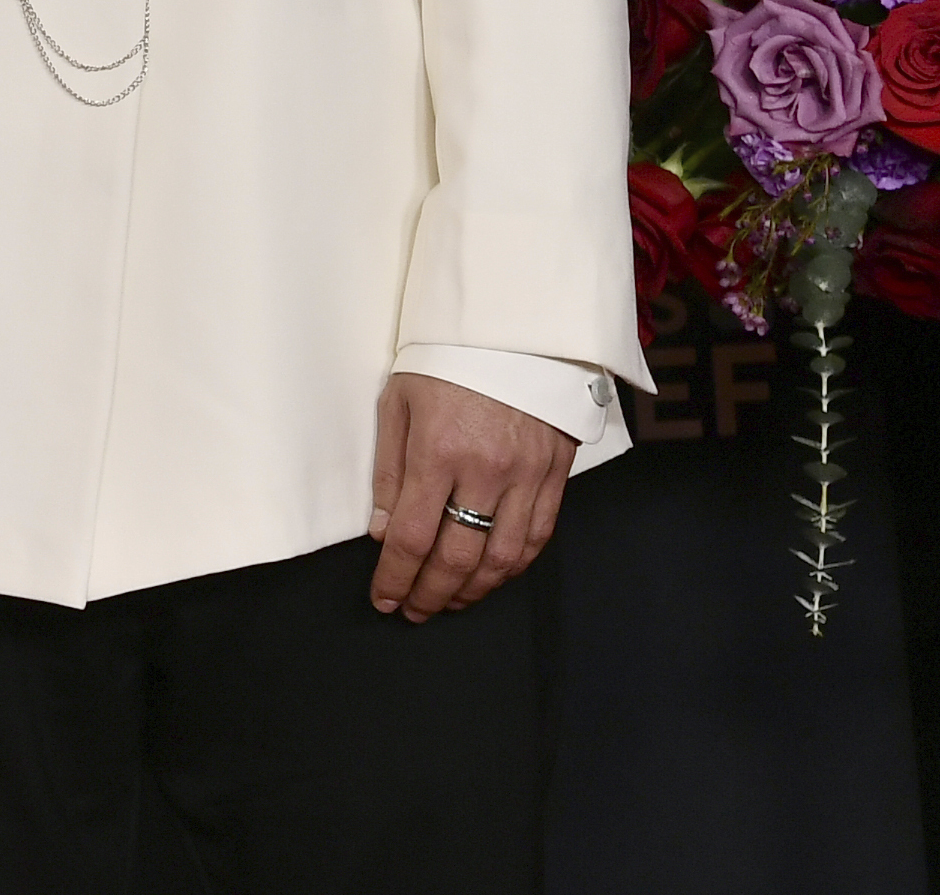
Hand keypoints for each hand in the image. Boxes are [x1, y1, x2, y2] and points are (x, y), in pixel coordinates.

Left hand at [366, 373, 576, 620]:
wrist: (516, 328)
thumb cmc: (444, 360)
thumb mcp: (398, 403)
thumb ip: (391, 471)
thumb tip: (384, 533)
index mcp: (438, 450)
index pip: (413, 536)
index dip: (395, 577)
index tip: (383, 599)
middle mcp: (486, 470)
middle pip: (459, 557)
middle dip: (431, 594)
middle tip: (413, 611)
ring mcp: (527, 475)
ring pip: (503, 557)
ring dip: (473, 590)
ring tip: (449, 603)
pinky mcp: (556, 474)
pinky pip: (539, 536)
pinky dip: (513, 567)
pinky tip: (493, 577)